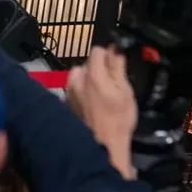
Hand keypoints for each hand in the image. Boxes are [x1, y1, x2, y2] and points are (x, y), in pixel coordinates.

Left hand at [66, 46, 137, 179]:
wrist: (103, 143)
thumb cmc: (119, 117)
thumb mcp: (125, 90)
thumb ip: (118, 67)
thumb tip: (115, 47)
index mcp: (92, 74)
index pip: (97, 51)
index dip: (109, 54)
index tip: (117, 64)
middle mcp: (76, 79)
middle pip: (87, 63)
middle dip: (99, 68)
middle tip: (112, 83)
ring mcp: (68, 90)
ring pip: (79, 75)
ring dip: (89, 79)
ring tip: (101, 93)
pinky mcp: (66, 100)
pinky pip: (74, 87)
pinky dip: (82, 89)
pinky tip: (92, 102)